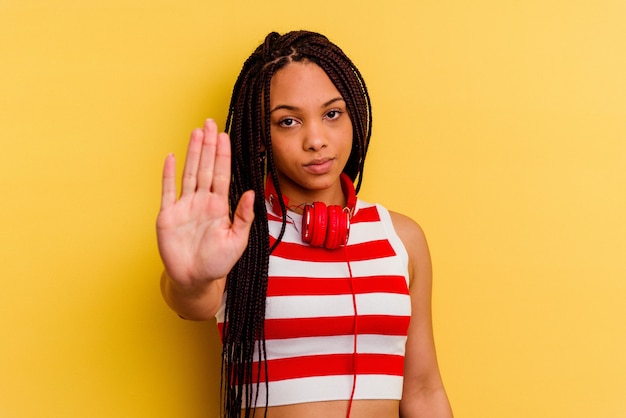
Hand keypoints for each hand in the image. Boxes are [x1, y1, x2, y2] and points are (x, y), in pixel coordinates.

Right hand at [156, 119, 254, 288]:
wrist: (195, 279)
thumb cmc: (217, 262)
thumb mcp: (237, 241)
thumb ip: (243, 216)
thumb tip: (251, 193)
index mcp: (219, 206)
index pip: (221, 174)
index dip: (222, 155)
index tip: (224, 136)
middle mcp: (202, 201)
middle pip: (205, 167)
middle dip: (208, 145)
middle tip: (210, 123)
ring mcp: (184, 206)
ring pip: (189, 173)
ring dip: (192, 152)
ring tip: (196, 132)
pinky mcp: (168, 215)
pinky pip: (168, 191)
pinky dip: (169, 174)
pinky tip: (172, 157)